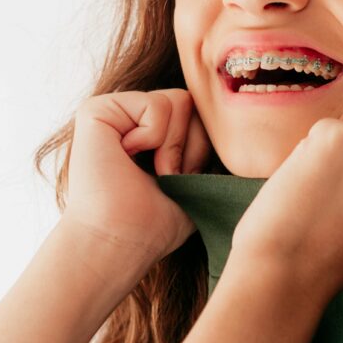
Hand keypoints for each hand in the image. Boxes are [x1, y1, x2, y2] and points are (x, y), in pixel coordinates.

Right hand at [63, 89, 211, 265]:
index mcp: (152, 132)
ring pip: (179, 99)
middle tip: (166, 177)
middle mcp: (131, 117)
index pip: (200, 114)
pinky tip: (127, 157)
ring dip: (172, 144)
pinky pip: (156, 103)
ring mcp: (114, 111)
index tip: (181, 180)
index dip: (201, 148)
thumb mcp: (197, 179)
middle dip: (190, 144)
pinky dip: (153, 136)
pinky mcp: (97, 110)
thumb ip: (210, 145)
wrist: (121, 242)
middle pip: (192, 102)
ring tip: (150, 171)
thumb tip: (245, 126)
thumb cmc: (157, 223)